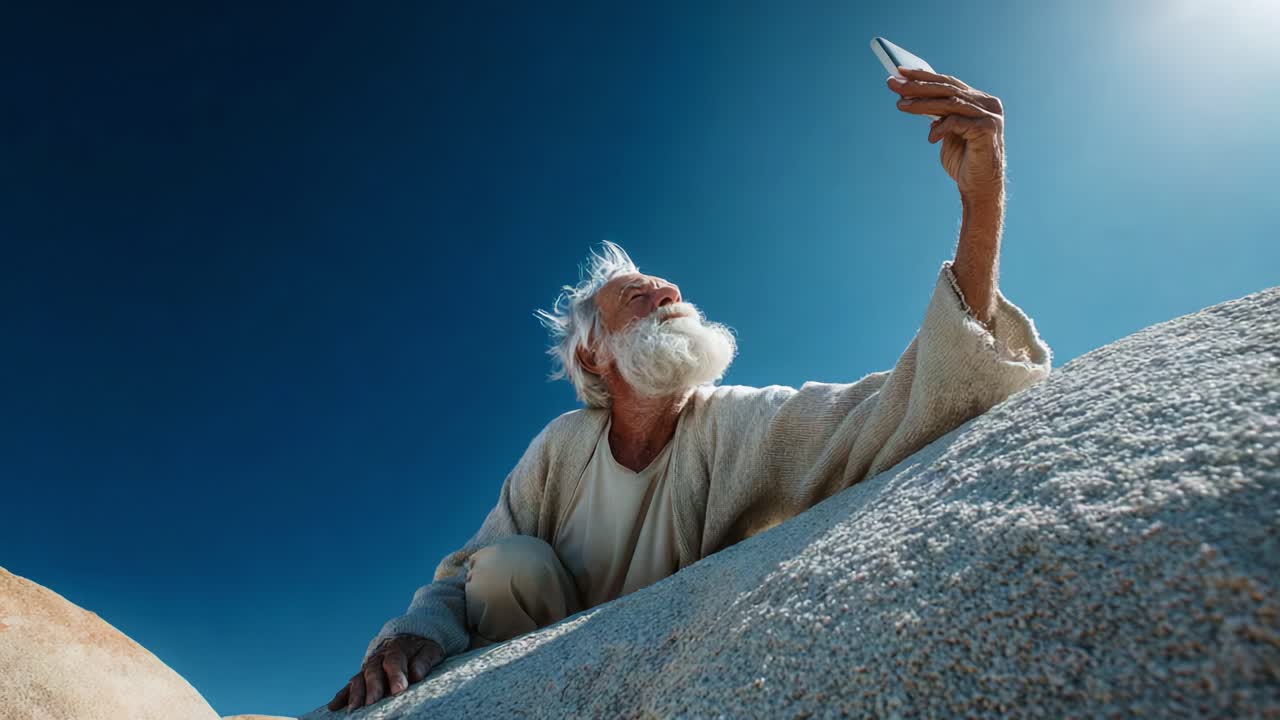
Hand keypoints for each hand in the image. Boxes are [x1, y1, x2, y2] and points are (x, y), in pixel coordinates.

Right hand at [327, 634, 442, 711]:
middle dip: (372, 688)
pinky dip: (341, 695)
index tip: (399, 690)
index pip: (395, 661)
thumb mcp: (430, 649)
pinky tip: (334, 706)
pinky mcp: (362, 675)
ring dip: (355, 694)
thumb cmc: (420, 647)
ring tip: (353, 710)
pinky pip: (349, 685)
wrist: (407, 636)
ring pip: (359, 679)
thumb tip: (417, 673)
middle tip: (372, 703)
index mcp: (397, 649)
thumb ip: (424, 660)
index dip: (396, 675)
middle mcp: (379, 658)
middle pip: (373, 672)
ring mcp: (368, 667)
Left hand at [887, 67, 1004, 201]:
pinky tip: (930, 138)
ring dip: (922, 103)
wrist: (979, 187)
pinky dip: (940, 128)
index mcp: (979, 100)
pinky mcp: (988, 128)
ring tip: (900, 104)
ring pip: (950, 103)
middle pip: (947, 89)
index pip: (948, 83)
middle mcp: (987, 104)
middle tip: (893, 83)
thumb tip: (912, 99)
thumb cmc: (962, 161)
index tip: (900, 72)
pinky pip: (957, 122)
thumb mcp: (946, 133)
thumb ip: (938, 115)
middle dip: (917, 86)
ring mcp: (990, 115)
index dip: (924, 76)